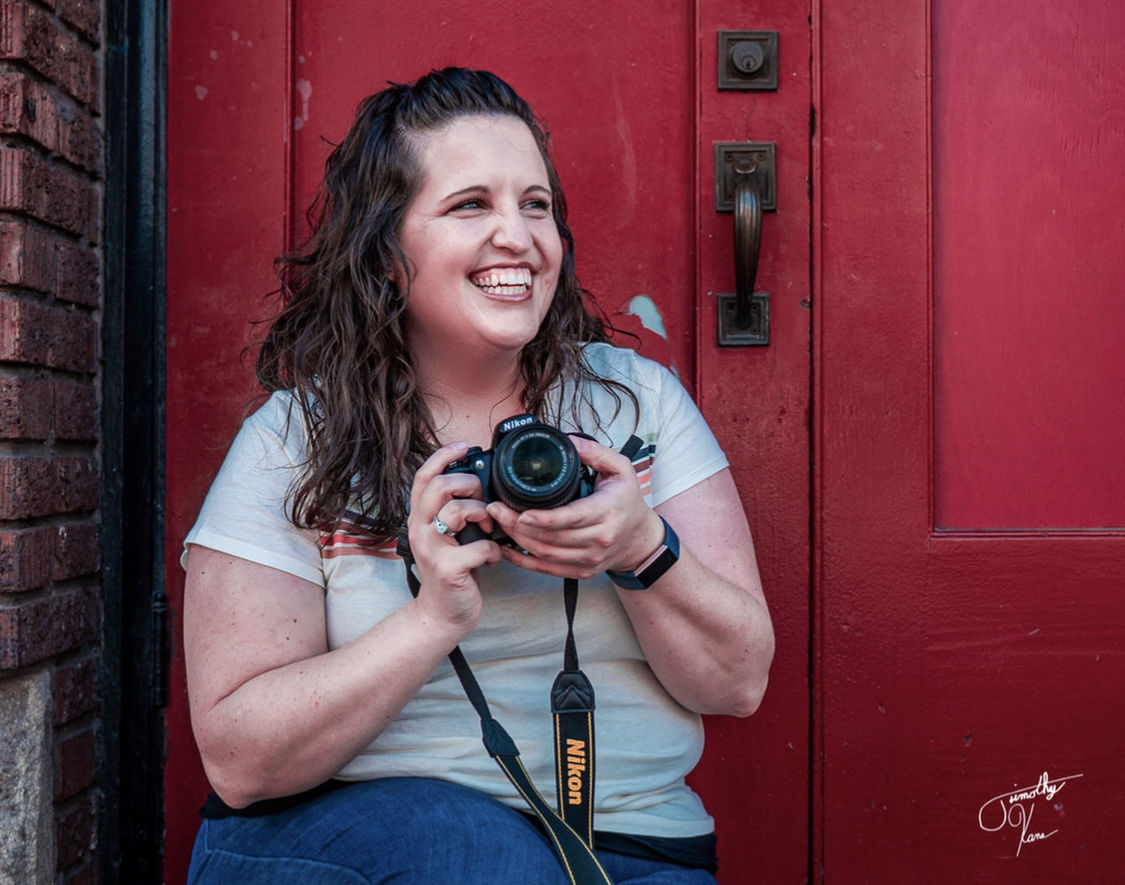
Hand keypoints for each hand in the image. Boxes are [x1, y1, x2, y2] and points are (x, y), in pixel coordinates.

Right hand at [406, 442, 501, 633]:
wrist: (442, 614)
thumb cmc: (452, 570)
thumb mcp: (448, 535)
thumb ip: (456, 511)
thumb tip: (483, 486)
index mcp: (420, 517)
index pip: (423, 477)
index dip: (443, 456)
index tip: (464, 446)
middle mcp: (419, 529)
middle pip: (440, 486)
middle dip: (470, 486)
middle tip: (482, 502)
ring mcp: (431, 549)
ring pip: (457, 511)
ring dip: (483, 515)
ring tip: (488, 530)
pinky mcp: (448, 569)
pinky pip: (480, 546)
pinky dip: (494, 551)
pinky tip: (492, 559)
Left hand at [486, 435, 665, 579]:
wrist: (640, 539)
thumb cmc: (628, 501)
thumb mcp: (621, 468)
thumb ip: (595, 452)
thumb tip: (568, 441)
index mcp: (606, 512)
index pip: (570, 518)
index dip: (542, 518)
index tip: (520, 512)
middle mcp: (599, 539)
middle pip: (551, 537)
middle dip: (517, 525)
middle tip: (495, 509)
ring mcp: (589, 559)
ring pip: (545, 554)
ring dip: (517, 540)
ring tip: (499, 522)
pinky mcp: (581, 571)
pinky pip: (547, 569)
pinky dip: (523, 562)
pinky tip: (507, 549)